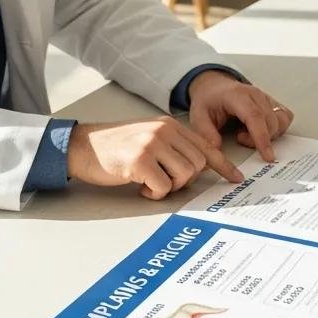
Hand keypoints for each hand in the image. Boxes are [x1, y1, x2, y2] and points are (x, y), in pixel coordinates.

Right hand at [67, 117, 242, 197]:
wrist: (82, 146)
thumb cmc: (115, 147)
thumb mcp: (149, 138)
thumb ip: (172, 146)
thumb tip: (198, 166)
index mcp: (169, 125)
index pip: (205, 145)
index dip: (223, 165)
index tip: (235, 177)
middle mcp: (164, 131)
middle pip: (197, 164)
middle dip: (185, 180)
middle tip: (164, 180)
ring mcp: (152, 144)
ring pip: (184, 175)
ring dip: (170, 187)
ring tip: (150, 183)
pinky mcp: (140, 161)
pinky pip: (163, 187)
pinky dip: (154, 193)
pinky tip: (140, 186)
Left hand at [187, 70, 293, 161]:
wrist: (214, 87)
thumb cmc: (208, 101)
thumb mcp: (198, 117)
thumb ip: (206, 133)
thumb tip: (217, 149)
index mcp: (237, 96)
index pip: (255, 117)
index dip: (262, 138)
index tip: (267, 156)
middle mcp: (255, 94)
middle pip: (270, 122)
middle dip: (260, 140)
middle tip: (239, 138)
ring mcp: (266, 97)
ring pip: (281, 120)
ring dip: (270, 135)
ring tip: (249, 133)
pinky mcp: (272, 103)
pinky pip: (285, 117)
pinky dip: (278, 129)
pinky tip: (262, 130)